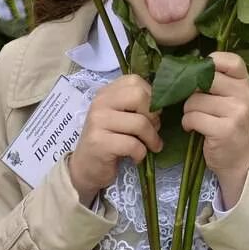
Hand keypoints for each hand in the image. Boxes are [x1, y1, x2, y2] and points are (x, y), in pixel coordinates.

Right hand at [68, 75, 160, 205]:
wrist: (86, 168)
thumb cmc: (109, 141)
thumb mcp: (120, 118)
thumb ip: (136, 105)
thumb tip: (162, 104)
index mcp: (106, 93)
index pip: (135, 81)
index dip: (151, 97)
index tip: (150, 115)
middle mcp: (100, 103)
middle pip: (139, 96)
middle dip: (153, 116)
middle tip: (152, 130)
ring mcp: (98, 121)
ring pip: (140, 123)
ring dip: (151, 139)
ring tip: (150, 147)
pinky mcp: (100, 143)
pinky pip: (133, 144)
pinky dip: (141, 154)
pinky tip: (136, 158)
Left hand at [183, 52, 248, 208]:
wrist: (237, 160)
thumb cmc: (226, 124)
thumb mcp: (227, 98)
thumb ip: (215, 81)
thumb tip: (185, 67)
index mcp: (244, 83)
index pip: (232, 60)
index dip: (213, 62)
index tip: (203, 75)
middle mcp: (244, 95)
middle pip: (204, 79)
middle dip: (192, 92)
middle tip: (195, 104)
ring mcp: (236, 112)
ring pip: (194, 100)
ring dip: (188, 111)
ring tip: (197, 119)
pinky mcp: (224, 129)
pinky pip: (193, 117)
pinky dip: (188, 124)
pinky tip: (194, 129)